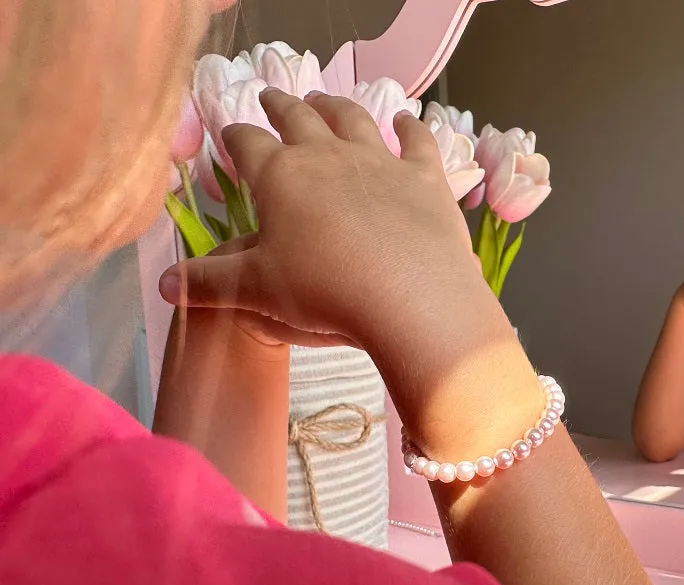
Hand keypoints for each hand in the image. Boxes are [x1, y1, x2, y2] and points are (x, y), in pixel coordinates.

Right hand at [158, 89, 483, 351]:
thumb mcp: (257, 290)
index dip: (235, 136)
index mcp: (280, 175)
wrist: (409, 296)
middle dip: (280, 106)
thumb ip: (210, 283)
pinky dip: (412, 127)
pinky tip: (408, 119)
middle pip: (298, 118)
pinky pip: (417, 141)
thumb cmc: (324, 291)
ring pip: (353, 119)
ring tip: (324, 99)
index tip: (230, 134)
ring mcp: (380, 161)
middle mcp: (327, 155)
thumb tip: (166, 283)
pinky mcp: (424, 177)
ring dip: (336, 105)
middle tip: (270, 96)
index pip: (247, 143)